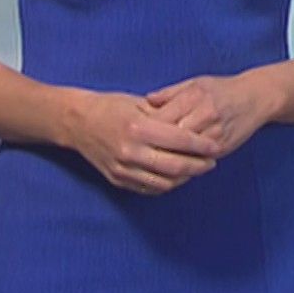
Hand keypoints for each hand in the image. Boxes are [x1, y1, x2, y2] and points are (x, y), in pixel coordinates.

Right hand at [64, 90, 217, 195]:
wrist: (77, 123)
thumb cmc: (111, 107)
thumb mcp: (139, 104)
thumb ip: (167, 115)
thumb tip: (196, 124)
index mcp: (138, 128)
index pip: (180, 140)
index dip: (202, 145)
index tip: (216, 146)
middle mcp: (130, 151)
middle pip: (175, 166)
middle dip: (199, 165)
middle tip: (212, 161)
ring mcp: (123, 169)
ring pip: (164, 182)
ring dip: (185, 178)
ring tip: (197, 169)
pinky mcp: (118, 180)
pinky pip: (149, 188)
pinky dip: (167, 185)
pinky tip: (177, 177)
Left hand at [145, 73, 283, 158]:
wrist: (256, 97)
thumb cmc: (222, 88)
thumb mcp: (195, 83)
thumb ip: (169, 93)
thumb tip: (145, 102)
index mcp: (194, 97)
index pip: (161, 118)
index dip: (143, 128)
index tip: (130, 132)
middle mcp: (204, 115)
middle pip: (170, 138)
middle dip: (151, 146)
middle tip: (134, 152)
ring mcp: (214, 134)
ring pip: (183, 153)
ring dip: (165, 159)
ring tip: (146, 163)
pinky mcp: (221, 148)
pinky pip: (197, 161)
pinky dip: (182, 165)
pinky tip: (168, 168)